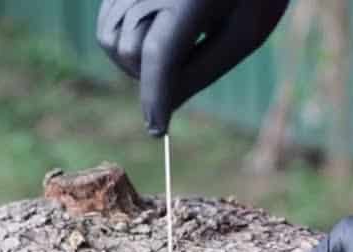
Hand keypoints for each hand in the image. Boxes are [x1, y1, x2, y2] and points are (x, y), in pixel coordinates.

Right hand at [96, 0, 288, 134]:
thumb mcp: (244, 33)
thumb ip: (203, 70)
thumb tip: (166, 106)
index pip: (159, 56)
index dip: (155, 98)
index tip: (158, 130)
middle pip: (130, 51)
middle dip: (149, 76)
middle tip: (181, 72)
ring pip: (110, 38)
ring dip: (133, 58)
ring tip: (169, 50)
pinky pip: (108, 19)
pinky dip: (123, 37)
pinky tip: (154, 34)